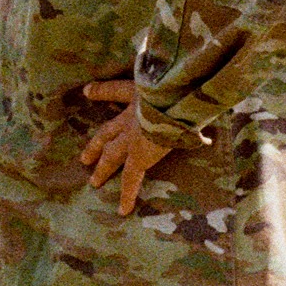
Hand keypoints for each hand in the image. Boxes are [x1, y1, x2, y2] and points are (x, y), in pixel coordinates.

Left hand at [76, 80, 176, 214]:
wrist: (172, 98)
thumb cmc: (177, 84)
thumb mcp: (172, 78)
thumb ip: (179, 82)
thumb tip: (201, 75)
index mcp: (138, 94)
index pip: (116, 91)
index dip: (101, 91)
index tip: (87, 91)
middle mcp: (131, 117)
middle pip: (107, 132)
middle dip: (96, 144)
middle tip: (84, 157)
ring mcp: (132, 139)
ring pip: (111, 156)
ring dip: (102, 168)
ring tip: (94, 181)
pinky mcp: (139, 157)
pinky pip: (131, 179)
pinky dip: (127, 195)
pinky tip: (123, 210)